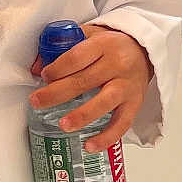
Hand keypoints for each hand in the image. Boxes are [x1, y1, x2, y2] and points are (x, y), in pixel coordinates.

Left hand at [29, 24, 152, 152]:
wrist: (145, 51)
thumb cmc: (112, 46)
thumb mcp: (88, 36)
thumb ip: (63, 47)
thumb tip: (36, 67)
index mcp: (104, 45)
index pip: (77, 57)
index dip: (58, 68)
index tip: (44, 76)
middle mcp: (117, 64)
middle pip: (85, 80)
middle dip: (57, 93)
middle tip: (37, 101)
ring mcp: (127, 86)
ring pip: (104, 102)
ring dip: (82, 115)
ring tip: (63, 125)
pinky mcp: (135, 103)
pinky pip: (122, 124)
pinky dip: (107, 137)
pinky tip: (90, 146)